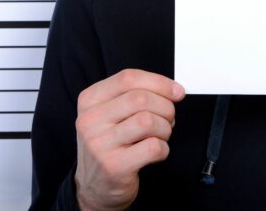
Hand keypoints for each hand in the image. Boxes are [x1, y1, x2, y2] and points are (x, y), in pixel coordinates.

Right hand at [74, 69, 184, 209]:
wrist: (94, 186)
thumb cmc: (109, 145)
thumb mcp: (110, 114)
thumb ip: (135, 96)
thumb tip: (174, 90)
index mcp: (90, 100)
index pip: (127, 78)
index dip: (158, 82)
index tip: (176, 91)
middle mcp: (90, 120)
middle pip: (140, 98)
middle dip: (165, 107)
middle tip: (168, 119)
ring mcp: (100, 143)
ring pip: (148, 121)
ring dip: (165, 129)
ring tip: (160, 136)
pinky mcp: (114, 165)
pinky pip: (153, 147)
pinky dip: (163, 149)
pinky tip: (154, 153)